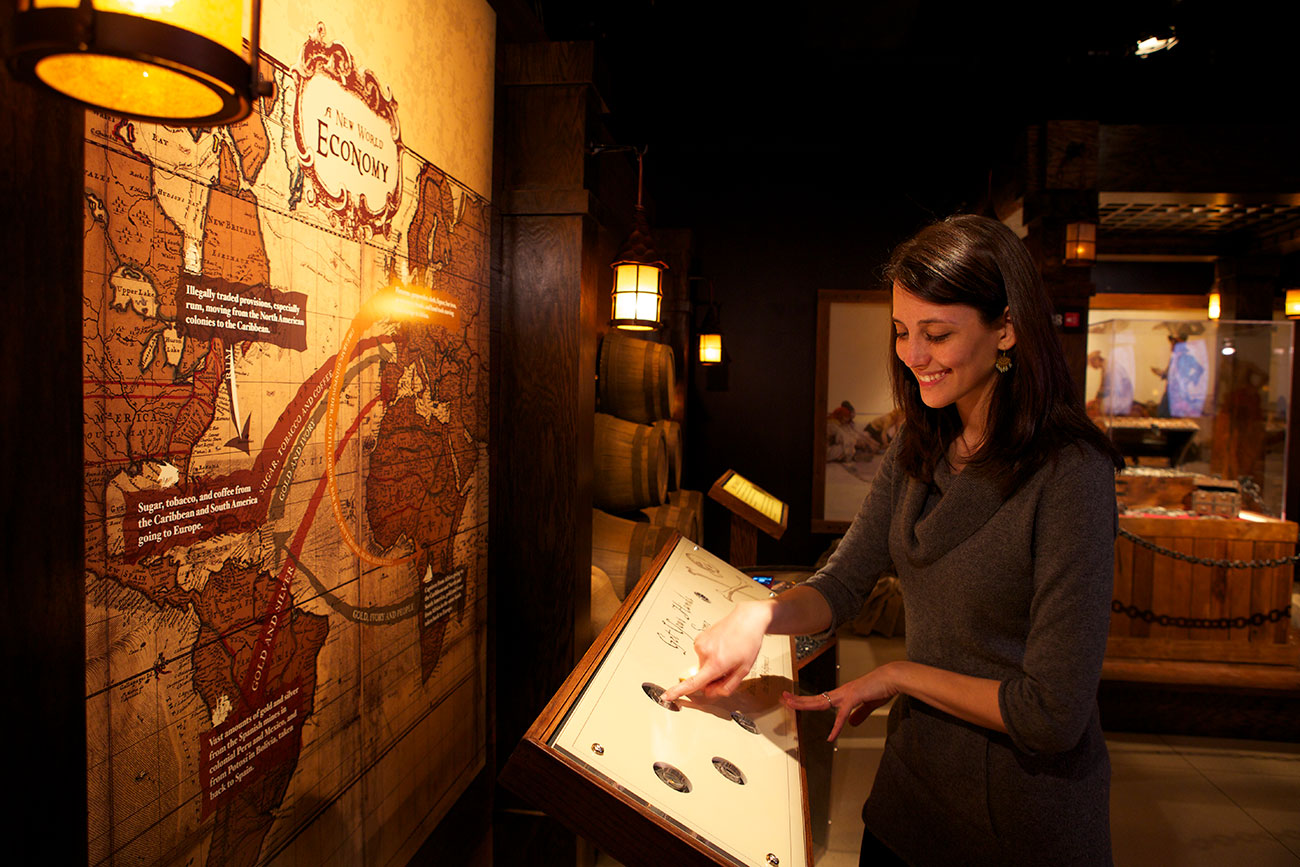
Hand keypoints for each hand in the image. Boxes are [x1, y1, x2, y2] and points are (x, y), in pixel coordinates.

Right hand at [661, 600, 773, 702]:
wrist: (747, 619)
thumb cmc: (748, 642)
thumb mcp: (744, 670)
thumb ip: (727, 686)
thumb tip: (711, 693)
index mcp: (716, 663)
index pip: (693, 682)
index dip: (678, 691)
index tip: (666, 696)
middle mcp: (705, 652)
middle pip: (702, 676)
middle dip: (713, 677)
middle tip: (728, 668)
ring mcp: (700, 644)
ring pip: (702, 665)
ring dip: (712, 664)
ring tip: (727, 654)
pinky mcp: (698, 638)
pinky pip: (702, 655)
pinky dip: (710, 655)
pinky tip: (722, 647)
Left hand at [782, 663, 900, 740]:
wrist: (891, 678)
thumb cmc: (882, 688)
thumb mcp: (868, 704)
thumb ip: (859, 714)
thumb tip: (851, 724)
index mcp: (843, 694)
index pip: (820, 699)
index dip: (806, 701)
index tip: (794, 700)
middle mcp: (841, 692)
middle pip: (815, 698)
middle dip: (798, 700)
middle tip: (784, 699)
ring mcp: (846, 694)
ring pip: (821, 701)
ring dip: (806, 704)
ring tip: (792, 706)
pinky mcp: (854, 698)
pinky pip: (841, 715)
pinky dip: (836, 727)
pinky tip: (831, 737)